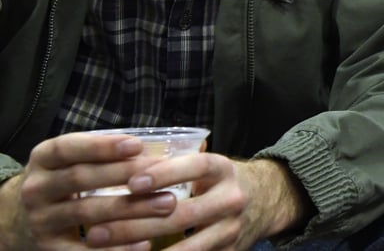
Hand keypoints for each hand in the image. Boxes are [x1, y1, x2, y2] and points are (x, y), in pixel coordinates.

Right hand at [0, 131, 166, 249]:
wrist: (16, 219)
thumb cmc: (61, 179)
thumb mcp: (69, 160)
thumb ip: (102, 153)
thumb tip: (156, 150)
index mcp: (43, 158)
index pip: (70, 148)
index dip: (103, 146)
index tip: (137, 145)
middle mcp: (37, 188)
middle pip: (81, 178)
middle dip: (125, 174)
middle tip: (163, 173)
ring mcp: (41, 220)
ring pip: (87, 212)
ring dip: (130, 208)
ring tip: (166, 204)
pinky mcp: (49, 248)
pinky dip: (114, 249)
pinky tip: (142, 244)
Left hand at [89, 156, 310, 249]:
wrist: (267, 200)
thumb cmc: (221, 180)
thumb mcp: (208, 165)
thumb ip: (176, 165)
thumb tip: (122, 161)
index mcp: (224, 169)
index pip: (196, 167)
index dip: (164, 174)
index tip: (130, 182)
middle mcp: (232, 198)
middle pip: (182, 214)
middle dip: (135, 224)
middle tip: (96, 230)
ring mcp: (232, 230)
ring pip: (186, 247)